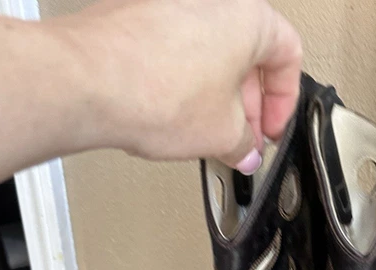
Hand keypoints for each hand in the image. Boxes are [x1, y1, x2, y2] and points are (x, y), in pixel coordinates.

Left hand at [55, 0, 302, 170]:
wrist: (87, 81)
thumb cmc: (154, 90)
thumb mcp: (222, 136)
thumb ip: (244, 145)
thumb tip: (244, 150)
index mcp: (247, 17)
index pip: (288, 55)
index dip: (284, 103)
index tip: (272, 130)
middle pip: (246, 53)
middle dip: (247, 105)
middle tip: (241, 140)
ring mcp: (168, 3)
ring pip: (207, 51)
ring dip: (213, 94)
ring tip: (204, 133)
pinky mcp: (134, 15)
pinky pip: (172, 49)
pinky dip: (180, 81)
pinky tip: (171, 115)